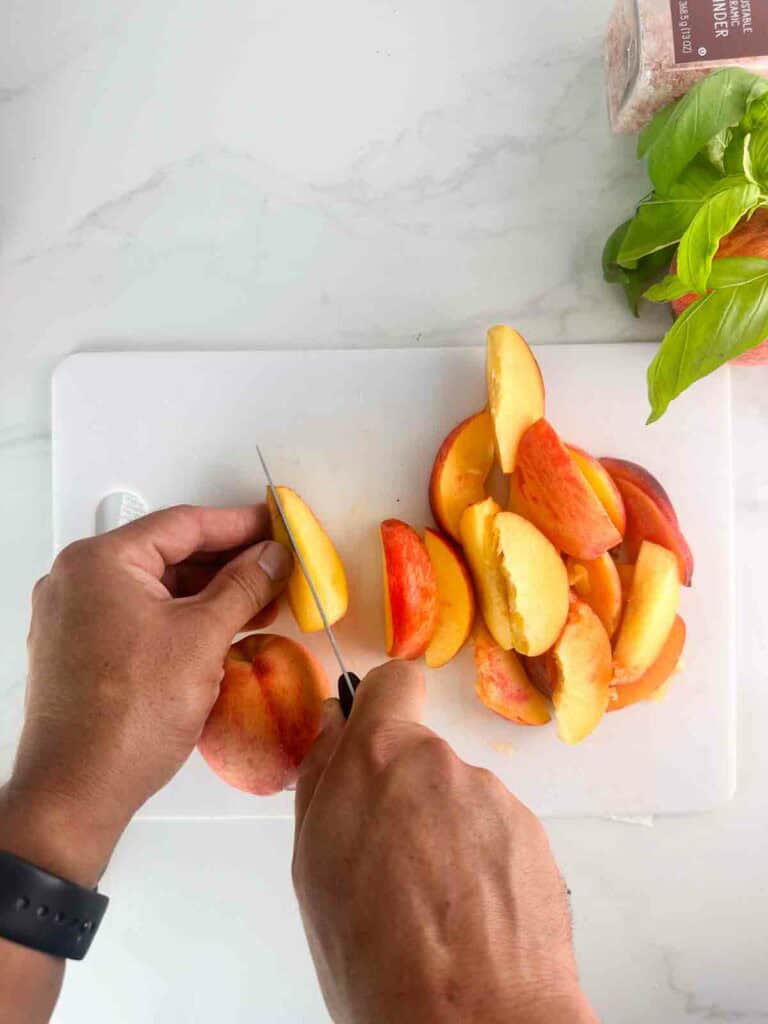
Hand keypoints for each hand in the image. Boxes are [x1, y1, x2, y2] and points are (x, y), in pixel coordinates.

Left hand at [0, 504, 291, 886]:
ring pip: (157, 588)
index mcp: (99, 562)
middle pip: (168, 554)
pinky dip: (183, 618)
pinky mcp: (81, 649)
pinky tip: (223, 628)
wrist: (76, 792)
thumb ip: (243, 586)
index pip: (182, 525)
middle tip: (276, 566)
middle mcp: (78, 581)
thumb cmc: (128, 717)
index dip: (238, 524)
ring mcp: (75, 616)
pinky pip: (141, 616)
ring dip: (210, 593)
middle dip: (228, 563)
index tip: (275, 526)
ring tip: (261, 601)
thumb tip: (272, 557)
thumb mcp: (202, 638)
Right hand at [292, 662, 596, 1023]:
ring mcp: (494, 798)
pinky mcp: (533, 834)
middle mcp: (441, 763)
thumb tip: (333, 724)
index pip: (393, 683)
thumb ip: (322, 778)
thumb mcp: (313, 863)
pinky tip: (471, 915)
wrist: (472, 1022)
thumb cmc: (374, 956)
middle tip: (391, 864)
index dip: (383, 705)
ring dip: (445, 833)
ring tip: (433, 905)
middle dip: (405, 793)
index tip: (373, 742)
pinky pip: (497, 831)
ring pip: (459, 798)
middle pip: (421, 756)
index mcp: (379, 758)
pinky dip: (484, 861)